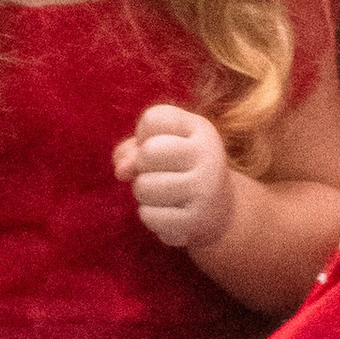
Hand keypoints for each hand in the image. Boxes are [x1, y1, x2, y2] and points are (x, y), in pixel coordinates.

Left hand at [116, 104, 236, 255]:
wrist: (217, 212)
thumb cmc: (179, 171)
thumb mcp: (160, 146)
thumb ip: (132, 149)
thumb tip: (122, 171)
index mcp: (201, 129)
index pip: (152, 119)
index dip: (144, 135)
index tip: (163, 146)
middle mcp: (208, 155)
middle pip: (147, 152)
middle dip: (142, 166)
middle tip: (161, 174)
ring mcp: (204, 189)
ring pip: (143, 186)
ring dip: (144, 194)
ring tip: (166, 195)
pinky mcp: (195, 220)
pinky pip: (148, 214)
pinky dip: (151, 216)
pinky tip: (171, 214)